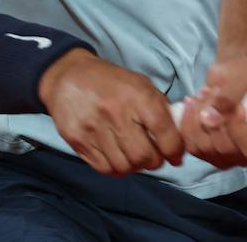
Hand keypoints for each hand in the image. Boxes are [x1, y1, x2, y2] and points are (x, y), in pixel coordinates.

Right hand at [38, 50, 184, 176]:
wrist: (68, 76)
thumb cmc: (111, 81)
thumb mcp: (141, 84)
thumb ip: (161, 108)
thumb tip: (178, 139)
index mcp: (138, 96)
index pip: (165, 134)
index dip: (175, 150)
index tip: (176, 155)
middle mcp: (116, 113)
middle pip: (144, 157)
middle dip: (154, 161)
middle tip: (153, 156)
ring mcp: (95, 129)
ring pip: (125, 166)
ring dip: (135, 166)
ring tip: (134, 156)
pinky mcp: (78, 141)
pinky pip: (105, 169)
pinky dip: (116, 168)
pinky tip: (118, 157)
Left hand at [179, 57, 246, 168]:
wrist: (235, 78)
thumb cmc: (246, 75)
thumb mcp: (244, 72)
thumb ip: (231, 94)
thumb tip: (211, 118)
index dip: (238, 129)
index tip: (235, 106)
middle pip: (226, 148)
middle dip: (212, 116)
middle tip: (211, 91)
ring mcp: (237, 158)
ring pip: (206, 148)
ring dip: (198, 117)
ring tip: (204, 95)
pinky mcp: (215, 157)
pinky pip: (194, 147)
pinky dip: (188, 123)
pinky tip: (194, 106)